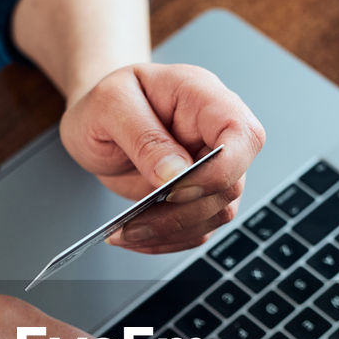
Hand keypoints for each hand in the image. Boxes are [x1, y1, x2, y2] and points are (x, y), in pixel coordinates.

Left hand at [59, 62, 265, 253]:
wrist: (95, 120)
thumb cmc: (105, 101)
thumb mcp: (110, 106)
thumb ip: (144, 137)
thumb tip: (175, 175)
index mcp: (203, 98)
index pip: (243, 135)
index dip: (220, 170)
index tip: (174, 190)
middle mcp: (214, 135)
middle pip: (230, 185)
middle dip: (182, 213)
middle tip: (133, 224)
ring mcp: (210, 168)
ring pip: (216, 214)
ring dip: (171, 232)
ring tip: (125, 233)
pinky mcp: (197, 197)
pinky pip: (196, 229)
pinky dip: (165, 240)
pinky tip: (133, 235)